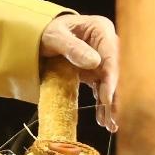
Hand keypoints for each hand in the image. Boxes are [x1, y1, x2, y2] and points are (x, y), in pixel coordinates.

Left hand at [39, 13, 119, 132]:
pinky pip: (102, 89)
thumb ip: (72, 47)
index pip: (112, 56)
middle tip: (114, 118)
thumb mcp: (54, 36)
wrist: (39, 36)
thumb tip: (94, 62)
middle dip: (116, 96)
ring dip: (111, 105)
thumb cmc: (47, 32)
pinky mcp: (96, 71)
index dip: (112, 78)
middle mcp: (107, 44)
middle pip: (116, 72)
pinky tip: (103, 119)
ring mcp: (102, 59)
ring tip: (110, 125)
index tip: (107, 98)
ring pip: (111, 84)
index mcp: (101, 30)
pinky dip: (102, 104)